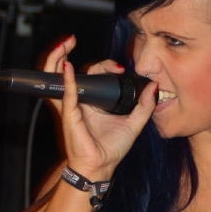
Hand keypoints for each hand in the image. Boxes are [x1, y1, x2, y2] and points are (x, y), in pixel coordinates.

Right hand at [43, 35, 157, 178]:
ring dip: (58, 58)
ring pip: (57, 77)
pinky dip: (66, 80)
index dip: (103, 65)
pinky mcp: (70, 116)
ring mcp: (72, 107)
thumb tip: (153, 86)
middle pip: (72, 70)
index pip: (91, 74)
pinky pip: (65, 95)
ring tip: (65, 44)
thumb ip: (145, 105)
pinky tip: (68, 67)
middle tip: (79, 44)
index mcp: (93, 100)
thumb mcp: (135, 123)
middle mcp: (80, 101)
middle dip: (74, 53)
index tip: (119, 67)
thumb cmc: (111, 149)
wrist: (101, 168)